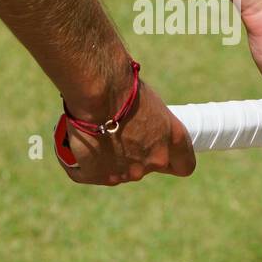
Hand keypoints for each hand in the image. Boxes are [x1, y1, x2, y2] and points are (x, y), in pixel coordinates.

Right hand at [58, 82, 196, 185]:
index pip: (184, 165)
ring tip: (96, 136)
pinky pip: (87, 173)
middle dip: (136, 155)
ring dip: (110, 159)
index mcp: (173, 141)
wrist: (97, 89)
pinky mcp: (98, 175)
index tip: (164, 152)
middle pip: (147, 166)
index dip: (173, 160)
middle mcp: (153, 161)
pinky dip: (82, 164)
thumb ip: (151, 126)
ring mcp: (126, 172)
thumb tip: (140, 130)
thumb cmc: (125, 86)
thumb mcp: (150, 104)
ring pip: (119, 171)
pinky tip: (77, 149)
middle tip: (120, 135)